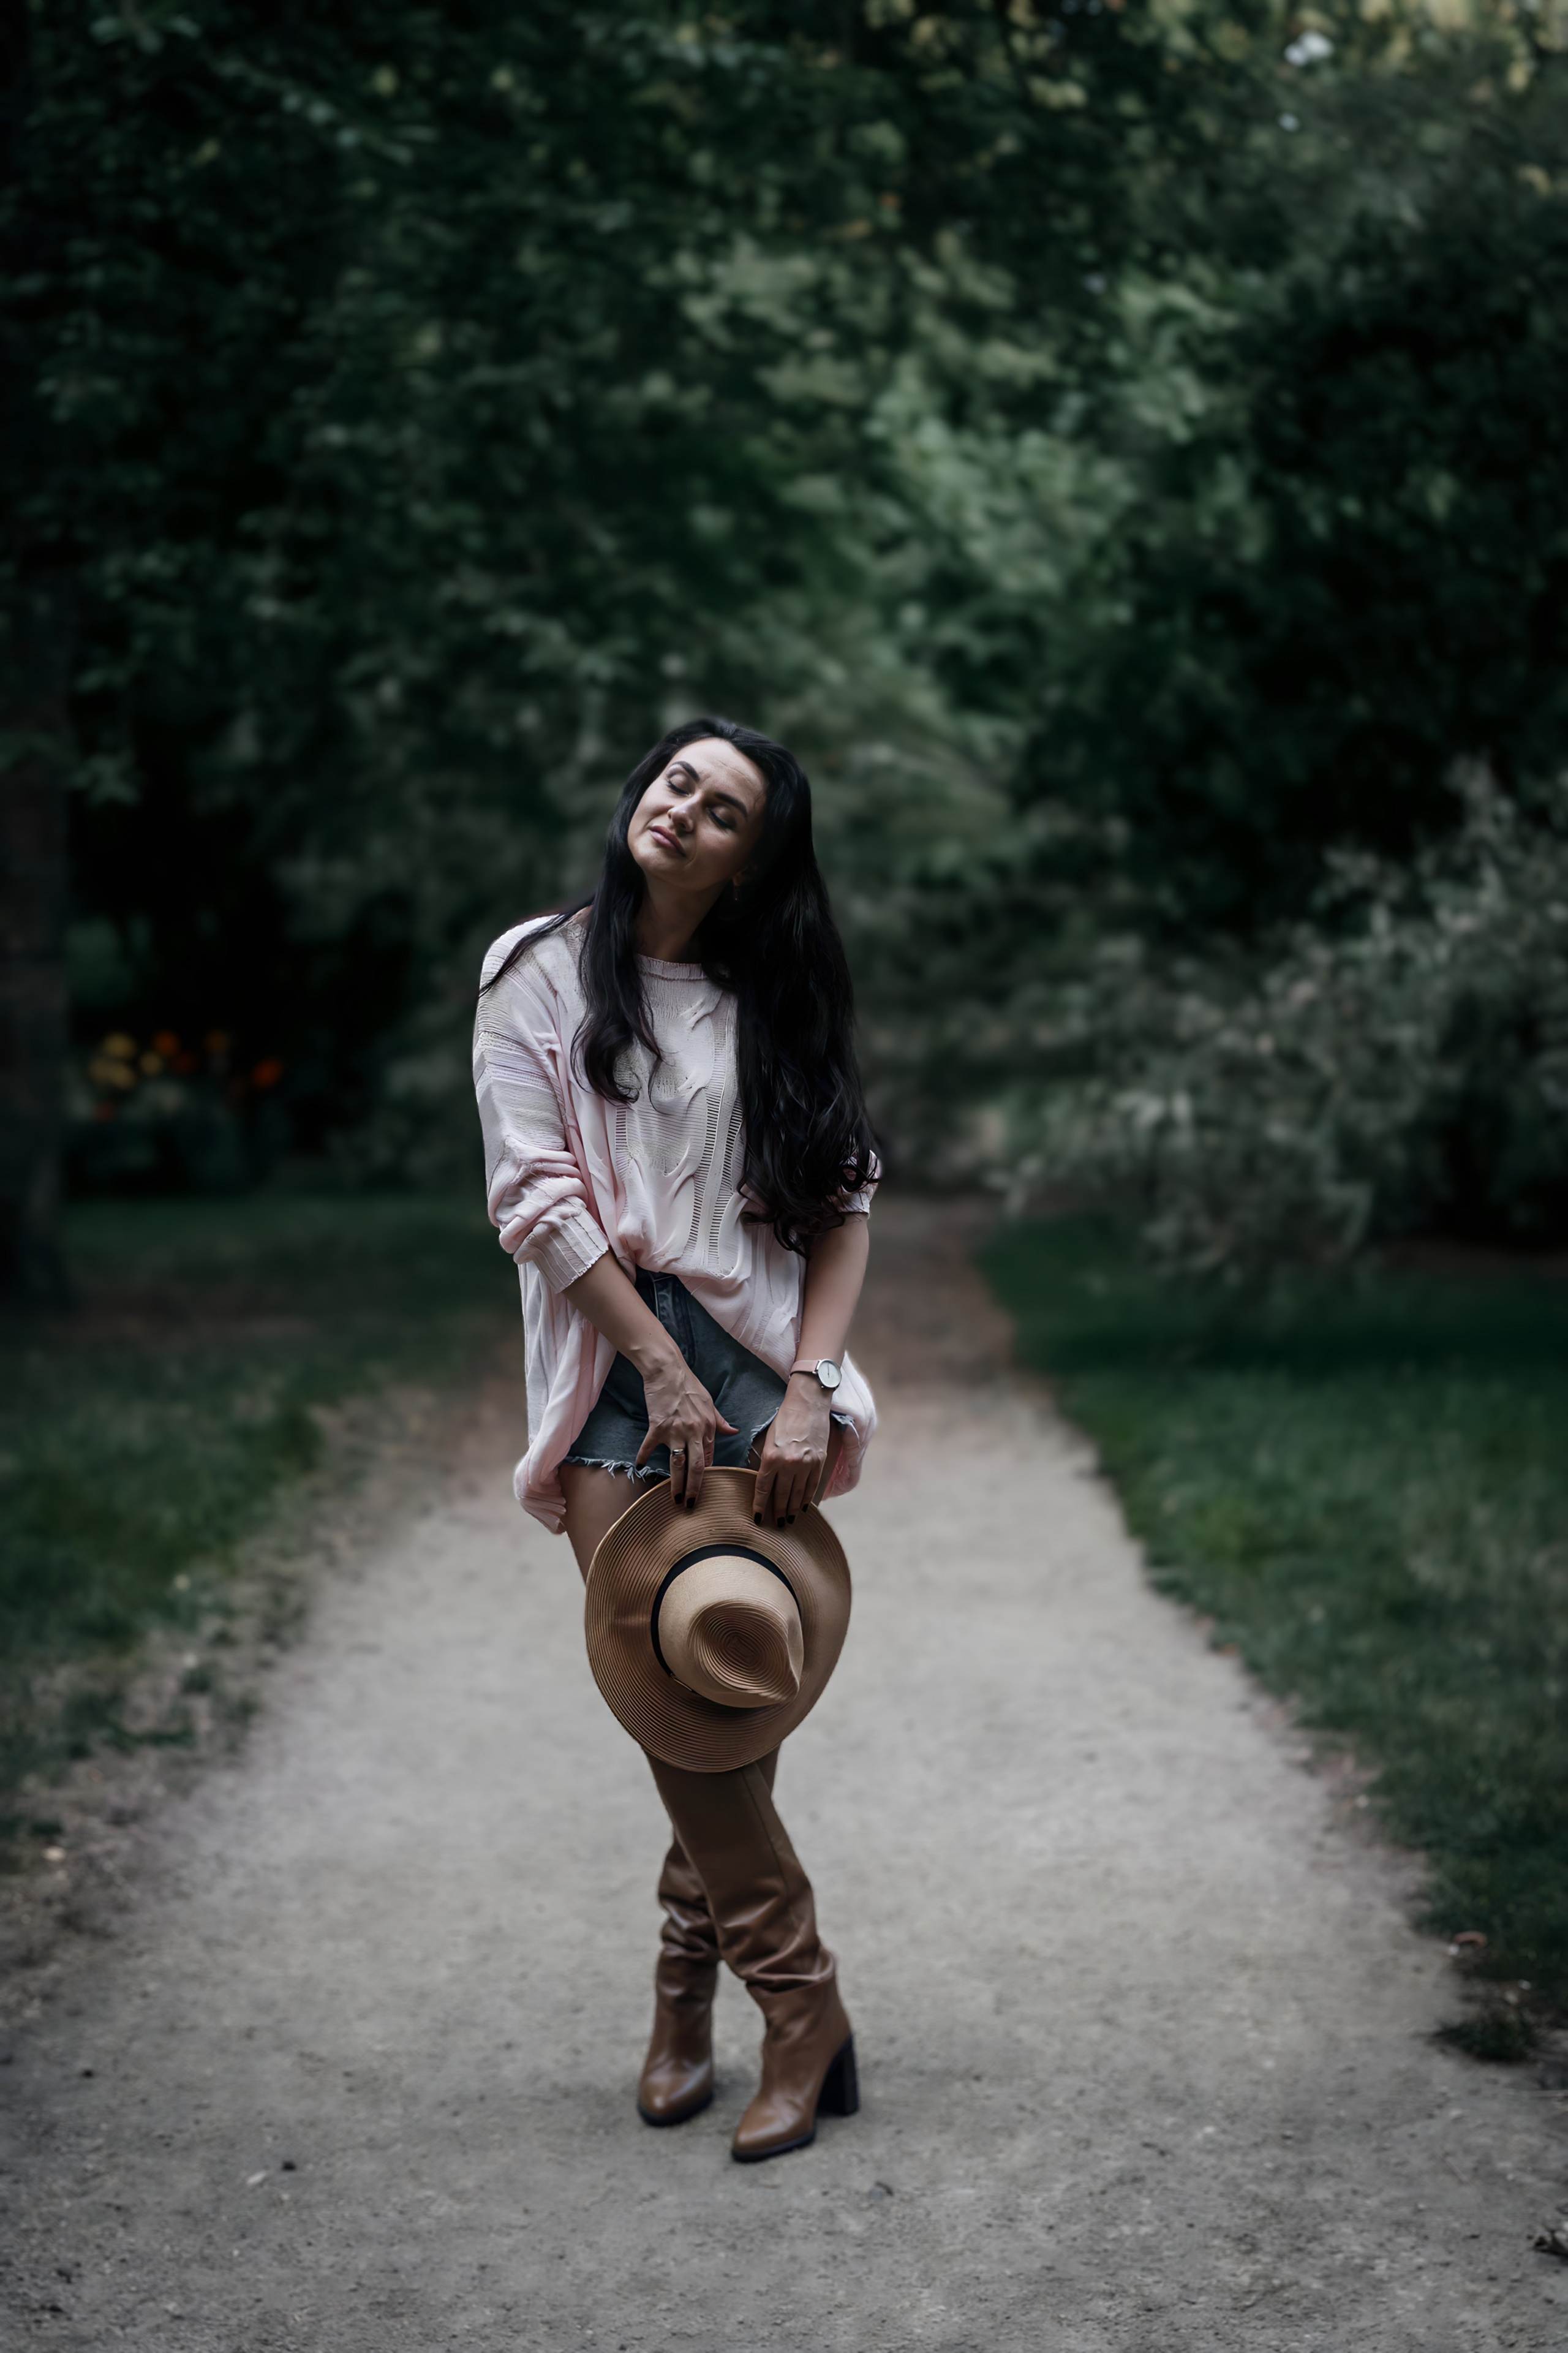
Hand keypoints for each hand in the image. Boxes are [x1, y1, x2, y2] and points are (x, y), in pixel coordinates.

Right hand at [636, 1350, 736, 1512]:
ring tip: (674, 1499)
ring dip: (676, 1484)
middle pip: (697, 1468)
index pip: (709, 1458)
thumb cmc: (689, 1385)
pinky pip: (649, 1447)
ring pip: (678, 1464)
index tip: (702, 1490)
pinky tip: (640, 1466)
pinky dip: (643, 1457)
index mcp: (708, 1427)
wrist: (668, 1370)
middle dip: (695, 1489)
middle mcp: (694, 1432)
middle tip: (691, 1505)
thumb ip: (720, 1421)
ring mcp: (676, 1431)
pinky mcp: (657, 1427)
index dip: (706, 1476)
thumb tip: (734, 1431)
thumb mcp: (710, 1402)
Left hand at [753, 1375, 830, 1529]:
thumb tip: (765, 1484)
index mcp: (771, 1456)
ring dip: (793, 1509)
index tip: (757, 1517)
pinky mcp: (819, 1461)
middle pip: (781, 1495)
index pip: (763, 1488)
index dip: (759, 1505)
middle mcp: (789, 1463)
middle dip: (778, 1511)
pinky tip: (804, 1507)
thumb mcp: (768, 1440)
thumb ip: (767, 1462)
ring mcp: (806, 1463)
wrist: (808, 1403)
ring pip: (798, 1494)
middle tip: (776, 1524)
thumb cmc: (784, 1419)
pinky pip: (812, 1486)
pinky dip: (807, 1498)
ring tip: (789, 1519)